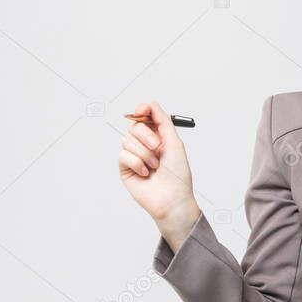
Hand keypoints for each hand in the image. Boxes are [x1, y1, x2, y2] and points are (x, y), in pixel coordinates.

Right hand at [119, 100, 197, 228]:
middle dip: (146, 135)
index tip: (143, 110)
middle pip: (134, 126)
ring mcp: (134, 156)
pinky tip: (145, 173)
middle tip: (157, 148)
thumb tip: (152, 103)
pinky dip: (137, 163)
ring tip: (155, 166)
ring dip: (145, 154)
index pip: (144, 118)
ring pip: (127, 140)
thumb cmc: (178, 175)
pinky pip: (123, 155)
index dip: (142, 111)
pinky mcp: (126, 168)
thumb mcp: (174, 142)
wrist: (172, 198)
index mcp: (158, 137)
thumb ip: (162, 121)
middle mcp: (145, 145)